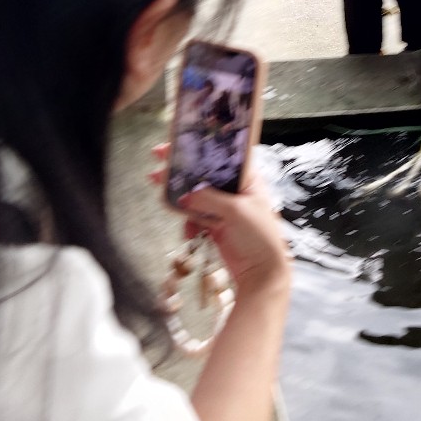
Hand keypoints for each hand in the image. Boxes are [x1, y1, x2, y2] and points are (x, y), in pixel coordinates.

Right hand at [151, 145, 288, 294]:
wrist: (262, 274)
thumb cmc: (260, 237)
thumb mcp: (236, 211)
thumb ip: (209, 199)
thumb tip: (185, 195)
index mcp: (247, 178)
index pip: (220, 157)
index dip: (198, 150)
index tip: (174, 146)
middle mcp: (235, 190)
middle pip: (204, 175)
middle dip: (181, 173)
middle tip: (158, 169)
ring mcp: (224, 208)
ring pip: (196, 196)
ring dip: (180, 198)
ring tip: (161, 195)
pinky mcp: (216, 225)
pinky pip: (195, 217)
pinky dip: (188, 222)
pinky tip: (187, 232)